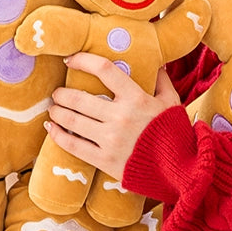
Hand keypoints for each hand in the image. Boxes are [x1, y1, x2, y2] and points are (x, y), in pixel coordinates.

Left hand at [44, 53, 179, 181]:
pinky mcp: (104, 160)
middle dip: (62, 93)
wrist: (180, 170)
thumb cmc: (175, 133)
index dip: (83, 61)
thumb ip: (161, 81)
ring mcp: (111, 140)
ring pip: (72, 120)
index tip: (70, 59)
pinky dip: (58, 135)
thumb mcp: (172, 102)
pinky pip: (73, 145)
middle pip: (79, 98)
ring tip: (54, 108)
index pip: (104, 70)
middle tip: (57, 93)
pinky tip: (51, 128)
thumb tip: (155, 63)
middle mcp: (120, 117)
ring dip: (57, 112)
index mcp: (136, 98)